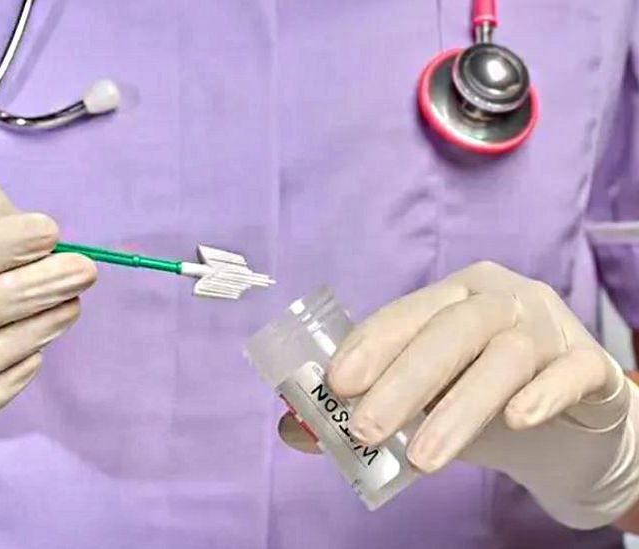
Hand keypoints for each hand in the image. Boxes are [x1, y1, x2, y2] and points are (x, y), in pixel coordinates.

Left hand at [279, 261, 638, 528]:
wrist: (569, 428)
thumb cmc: (480, 401)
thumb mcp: (422, 404)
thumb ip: (364, 408)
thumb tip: (292, 428)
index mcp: (452, 296)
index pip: (405, 313)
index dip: (369, 346)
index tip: (334, 386)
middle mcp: (502, 300)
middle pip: (450, 330)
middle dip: (403, 381)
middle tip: (365, 429)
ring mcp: (550, 328)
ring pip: (504, 357)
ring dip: (458, 409)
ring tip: (421, 458)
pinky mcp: (592, 365)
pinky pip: (570, 372)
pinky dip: (542, 394)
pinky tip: (516, 421)